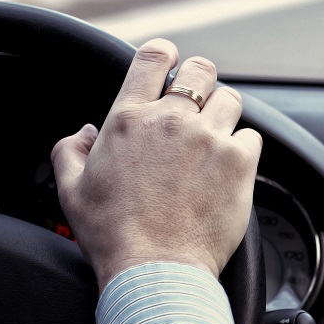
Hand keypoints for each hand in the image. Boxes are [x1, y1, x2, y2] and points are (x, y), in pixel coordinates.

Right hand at [50, 39, 261, 291]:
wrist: (154, 270)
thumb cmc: (113, 236)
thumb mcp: (72, 191)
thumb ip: (70, 151)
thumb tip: (84, 133)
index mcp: (129, 119)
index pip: (153, 57)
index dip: (165, 54)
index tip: (171, 63)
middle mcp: (171, 120)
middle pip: (201, 69)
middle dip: (201, 81)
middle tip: (197, 104)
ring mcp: (208, 138)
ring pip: (230, 99)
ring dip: (223, 114)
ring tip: (214, 140)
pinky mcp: (239, 160)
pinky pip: (252, 136)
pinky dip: (244, 147)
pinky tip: (229, 167)